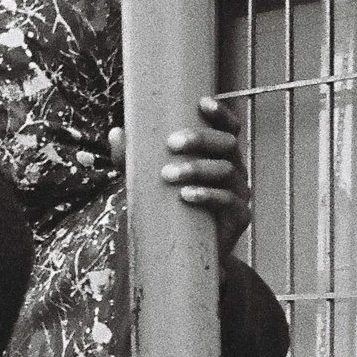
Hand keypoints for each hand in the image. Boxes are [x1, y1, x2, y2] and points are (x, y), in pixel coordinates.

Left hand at [109, 98, 251, 259]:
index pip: (229, 128)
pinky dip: (206, 196)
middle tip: (171, 143)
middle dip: (200, 140)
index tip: (201, 103)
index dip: (220, 114)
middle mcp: (235, 169)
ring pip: (225, 171)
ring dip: (196, 170)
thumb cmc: (172, 207)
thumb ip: (134, 158)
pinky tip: (186, 196)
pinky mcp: (239, 217)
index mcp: (221, 155)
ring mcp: (240, 193)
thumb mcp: (150, 180)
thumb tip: (116, 133)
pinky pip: (228, 202)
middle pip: (228, 144)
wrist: (187, 252)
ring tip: (167, 175)